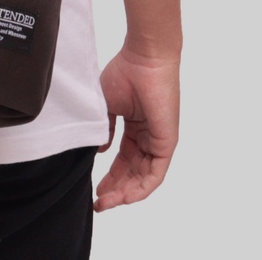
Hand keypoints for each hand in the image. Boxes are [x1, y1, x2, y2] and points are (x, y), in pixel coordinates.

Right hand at [93, 47, 179, 211]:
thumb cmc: (124, 73)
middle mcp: (147, 136)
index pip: (122, 159)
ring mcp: (158, 141)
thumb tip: (98, 150)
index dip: (108, 176)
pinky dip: (141, 187)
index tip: (94, 189)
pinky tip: (125, 197)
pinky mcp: (167, 143)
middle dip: (115, 189)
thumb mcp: (106, 105)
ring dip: (125, 193)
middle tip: (99, 202)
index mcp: (134, 127)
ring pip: (143, 177)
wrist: (143, 59)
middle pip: (132, 172)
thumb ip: (104, 130)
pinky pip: (156, 173)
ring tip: (107, 202)